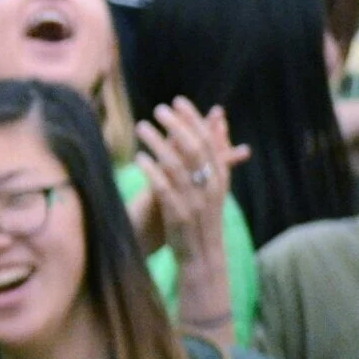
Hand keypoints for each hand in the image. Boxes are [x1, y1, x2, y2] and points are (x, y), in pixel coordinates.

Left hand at [134, 99, 248, 263]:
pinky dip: (151, 171)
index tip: (177, 101)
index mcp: (219, 178)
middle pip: (194, 149)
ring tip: (141, 126)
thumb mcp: (215, 183)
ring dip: (158, 143)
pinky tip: (139, 157)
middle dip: (176, 125)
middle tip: (159, 109)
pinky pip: (163, 189)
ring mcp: (195, 201)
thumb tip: (220, 118)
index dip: (193, 119)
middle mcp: (210, 187)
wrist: (203, 257)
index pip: (208, 141)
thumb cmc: (205, 215)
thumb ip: (217, 151)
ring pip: (176, 165)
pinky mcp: (178, 215)